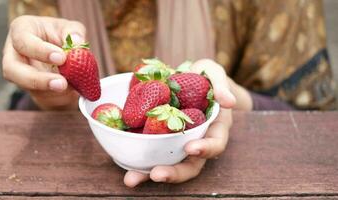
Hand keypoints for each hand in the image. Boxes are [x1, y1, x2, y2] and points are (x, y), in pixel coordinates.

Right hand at [2, 15, 85, 109]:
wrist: (64, 54)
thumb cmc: (62, 35)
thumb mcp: (71, 28)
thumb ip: (74, 33)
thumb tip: (77, 42)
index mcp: (21, 30)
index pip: (22, 41)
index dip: (40, 51)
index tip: (62, 58)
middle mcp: (14, 53)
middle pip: (12, 70)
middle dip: (37, 80)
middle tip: (62, 83)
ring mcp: (20, 74)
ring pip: (27, 88)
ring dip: (51, 91)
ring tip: (71, 87)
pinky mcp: (32, 89)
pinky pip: (42, 97)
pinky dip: (59, 96)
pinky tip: (72, 91)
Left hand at [123, 59, 235, 186]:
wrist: (185, 80)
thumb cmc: (203, 77)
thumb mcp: (212, 73)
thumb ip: (220, 83)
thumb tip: (228, 101)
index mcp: (214, 128)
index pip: (216, 143)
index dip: (205, 148)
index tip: (190, 148)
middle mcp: (197, 141)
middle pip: (191, 165)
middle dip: (175, 172)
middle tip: (156, 175)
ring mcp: (177, 143)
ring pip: (168, 164)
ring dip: (150, 174)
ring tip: (131, 179)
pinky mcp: (159, 140)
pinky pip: (151, 153)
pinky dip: (138, 161)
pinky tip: (121, 163)